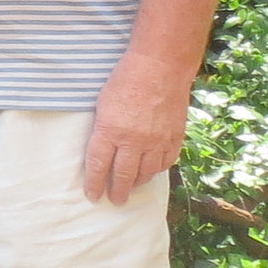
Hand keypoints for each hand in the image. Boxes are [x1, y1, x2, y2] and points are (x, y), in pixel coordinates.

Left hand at [84, 50, 191, 203]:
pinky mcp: (174, 136)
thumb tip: (102, 147)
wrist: (160, 67)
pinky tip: (152, 171)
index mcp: (110, 131)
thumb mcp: (102, 103)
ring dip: (137, 182)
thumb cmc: (125, 79)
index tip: (93, 195)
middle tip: (114, 200)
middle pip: (123, 175)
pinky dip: (157, 169)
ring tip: (131, 187)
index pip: (98, 165)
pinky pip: (165, 162)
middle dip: (117, 191)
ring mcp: (156, 140)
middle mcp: (133, 140)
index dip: (94, 183)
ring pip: (146, 172)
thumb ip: (103, 128)